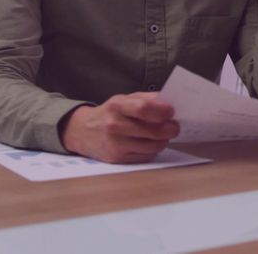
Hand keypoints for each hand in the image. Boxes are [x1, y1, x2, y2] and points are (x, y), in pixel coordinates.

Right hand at [59, 93, 179, 163]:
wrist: (83, 131)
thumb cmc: (110, 113)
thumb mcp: (124, 99)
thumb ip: (146, 98)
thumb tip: (169, 103)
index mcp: (117, 105)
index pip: (144, 108)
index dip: (162, 111)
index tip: (171, 112)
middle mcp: (115, 125)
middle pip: (153, 131)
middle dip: (170, 129)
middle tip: (174, 127)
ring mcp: (116, 144)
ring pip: (152, 146)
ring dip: (163, 141)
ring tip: (163, 135)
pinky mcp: (117, 158)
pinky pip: (145, 156)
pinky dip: (152, 150)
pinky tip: (150, 143)